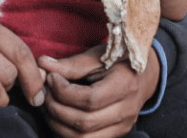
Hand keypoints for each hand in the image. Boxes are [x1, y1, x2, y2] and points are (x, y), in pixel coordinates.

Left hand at [39, 45, 159, 137]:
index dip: (63, 92)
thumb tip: (42, 65)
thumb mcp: (97, 57)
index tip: (51, 78)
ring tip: (48, 105)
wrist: (144, 76)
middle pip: (84, 122)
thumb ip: (71, 64)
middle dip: (56, 108)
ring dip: (57, 124)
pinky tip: (58, 117)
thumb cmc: (118, 61)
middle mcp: (127, 110)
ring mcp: (123, 127)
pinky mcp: (116, 135)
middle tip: (45, 93)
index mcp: (125, 85)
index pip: (90, 99)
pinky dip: (66, 132)